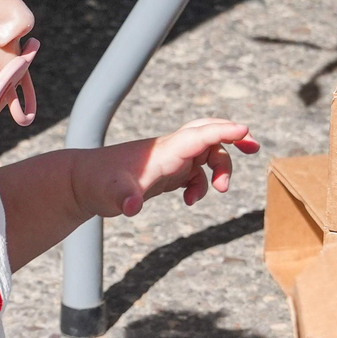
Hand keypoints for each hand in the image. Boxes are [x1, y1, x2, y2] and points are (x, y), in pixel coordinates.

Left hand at [79, 119, 258, 217]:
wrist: (82, 183)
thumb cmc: (97, 185)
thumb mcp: (109, 195)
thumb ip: (122, 198)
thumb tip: (131, 207)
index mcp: (164, 151)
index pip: (199, 135)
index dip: (223, 131)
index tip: (245, 130)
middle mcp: (169, 150)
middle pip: (208, 134)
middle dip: (232, 137)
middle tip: (254, 146)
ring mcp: (169, 160)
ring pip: (206, 154)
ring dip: (220, 170)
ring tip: (219, 192)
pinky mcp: (166, 172)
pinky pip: (195, 171)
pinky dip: (202, 184)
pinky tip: (190, 201)